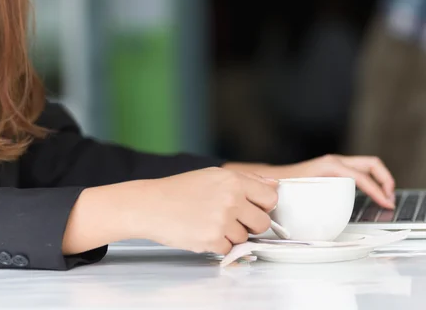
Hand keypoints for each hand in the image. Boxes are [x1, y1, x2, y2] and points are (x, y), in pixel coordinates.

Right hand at [132, 168, 277, 254]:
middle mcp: (231, 199)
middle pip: (263, 223)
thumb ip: (248, 180)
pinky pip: (228, 249)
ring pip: (245, 238)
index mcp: (233, 181)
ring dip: (232, 235)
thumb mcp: (213, 176)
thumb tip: (274, 185)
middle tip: (233, 220)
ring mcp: (222, 221)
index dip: (264, 206)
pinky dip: (218, 245)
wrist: (151, 205)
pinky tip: (203, 232)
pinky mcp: (212, 240)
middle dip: (251, 225)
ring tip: (211, 223)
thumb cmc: (179, 190)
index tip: (254, 208)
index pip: (270, 198)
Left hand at [225, 155, 394, 208]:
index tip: (386, 203)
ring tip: (385, 199)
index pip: (361, 177)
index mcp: (330, 166)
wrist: (273, 179)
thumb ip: (311, 206)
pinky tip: (371, 196)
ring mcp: (337, 164)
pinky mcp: (336, 170)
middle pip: (371, 164)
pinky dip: (369, 182)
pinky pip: (359, 172)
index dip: (377, 191)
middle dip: (385, 180)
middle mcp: (335, 162)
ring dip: (380, 180)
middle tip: (390, 199)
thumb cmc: (284, 186)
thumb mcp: (300, 194)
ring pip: (368, 166)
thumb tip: (327, 224)